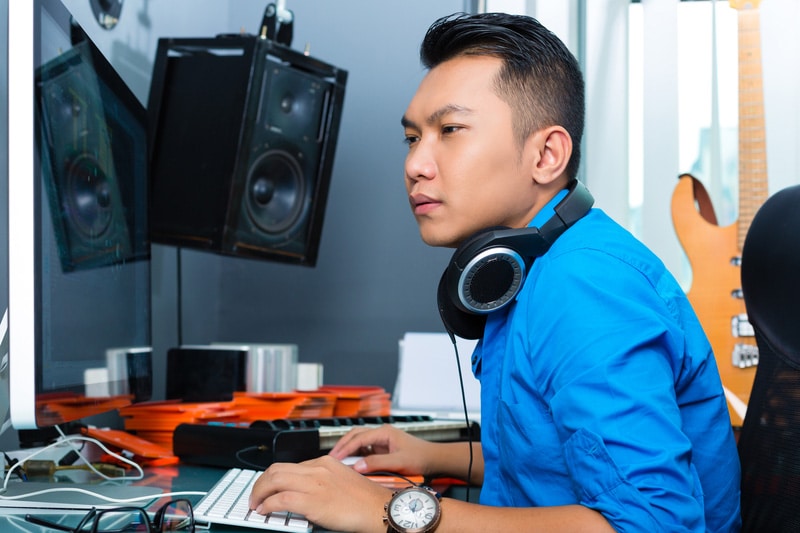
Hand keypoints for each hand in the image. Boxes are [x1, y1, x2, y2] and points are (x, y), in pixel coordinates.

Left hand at [248, 455, 392, 532]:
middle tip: (255, 495)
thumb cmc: (365, 500)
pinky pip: (281, 499)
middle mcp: (318, 468)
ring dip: (259, 492)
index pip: (290, 465)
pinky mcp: (312, 501)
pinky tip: (265, 511)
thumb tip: (303, 490)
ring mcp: (314, 483)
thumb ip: (323, 480)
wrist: (379, 509)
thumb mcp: (342, 479)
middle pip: (277, 469)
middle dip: (261, 483)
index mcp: (325, 462)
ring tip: (256, 504)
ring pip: (274, 480)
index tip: (269, 488)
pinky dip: (268, 504)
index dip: (275, 479)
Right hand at [329, 424, 435, 476]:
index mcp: (384, 432)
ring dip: (348, 450)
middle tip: (331, 458)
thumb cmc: (420, 458)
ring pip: (359, 442)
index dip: (345, 448)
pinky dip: (356, 455)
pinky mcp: (383, 449)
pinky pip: (365, 450)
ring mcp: (381, 441)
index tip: (334, 458)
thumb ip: (377, 463)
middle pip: (355, 435)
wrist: (433, 460)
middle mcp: (381, 434)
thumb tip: (357, 466)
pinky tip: (351, 464)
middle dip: (342, 445)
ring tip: (337, 461)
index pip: (358, 437)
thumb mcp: (398, 461)